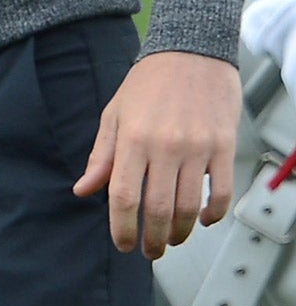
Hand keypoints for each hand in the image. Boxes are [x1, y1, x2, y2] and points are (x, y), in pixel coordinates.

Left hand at [72, 50, 239, 257]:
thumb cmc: (148, 83)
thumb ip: (101, 156)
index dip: (122, 226)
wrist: (190, 53)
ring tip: (172, 239)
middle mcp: (164, 146)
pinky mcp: (223, 147)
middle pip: (158, 208)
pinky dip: (213, 214)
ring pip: (190, 206)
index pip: (123, 195)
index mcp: (132, 138)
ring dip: (181, 232)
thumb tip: (83, 189)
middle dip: (153, 239)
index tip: (123, 244)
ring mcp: (196, 148)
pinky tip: (202, 220)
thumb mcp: (114, 114)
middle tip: (150, 251)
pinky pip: (221, 192)